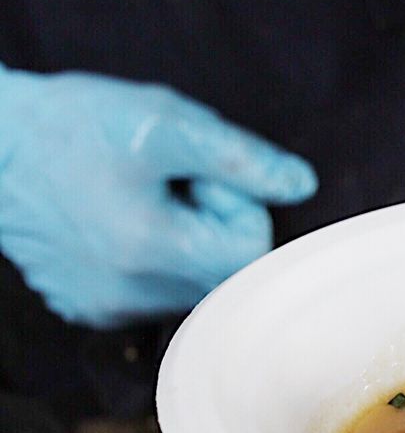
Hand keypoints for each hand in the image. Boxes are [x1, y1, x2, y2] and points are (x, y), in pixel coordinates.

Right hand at [0, 68, 316, 327]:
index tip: (200, 176)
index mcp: (152, 250)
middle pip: (226, 273)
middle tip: (171, 185)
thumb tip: (302, 186)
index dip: (238, 204)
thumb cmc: (75, 124)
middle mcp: (129, 295)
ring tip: (142, 201)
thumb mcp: (166, 122)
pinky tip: (120, 223)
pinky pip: (156, 294)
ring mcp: (107, 309)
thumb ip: (242, 158)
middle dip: (215, 225)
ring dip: (187, 243)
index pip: (252, 249)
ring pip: (194, 286)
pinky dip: (154, 261)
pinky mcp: (90, 310)